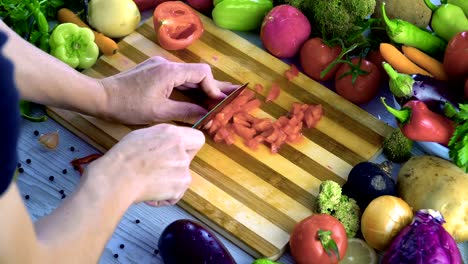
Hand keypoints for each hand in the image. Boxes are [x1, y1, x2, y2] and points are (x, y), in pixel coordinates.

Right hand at [83, 124, 204, 205]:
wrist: (117, 178)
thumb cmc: (123, 157)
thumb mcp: (143, 135)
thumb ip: (163, 138)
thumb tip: (168, 142)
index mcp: (173, 134)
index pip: (198, 139)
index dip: (190, 146)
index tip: (182, 151)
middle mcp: (181, 150)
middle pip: (189, 159)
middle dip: (177, 165)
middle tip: (159, 169)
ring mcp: (183, 169)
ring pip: (183, 176)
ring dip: (171, 181)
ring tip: (150, 181)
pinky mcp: (179, 187)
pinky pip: (177, 193)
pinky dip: (166, 196)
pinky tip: (151, 192)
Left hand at [100, 56, 237, 124]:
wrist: (100, 98)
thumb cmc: (127, 106)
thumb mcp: (159, 113)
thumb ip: (185, 113)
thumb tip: (207, 116)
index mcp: (169, 72)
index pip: (202, 73)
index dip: (213, 88)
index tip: (218, 103)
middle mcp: (167, 65)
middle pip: (197, 73)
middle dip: (215, 86)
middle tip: (236, 93)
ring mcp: (159, 67)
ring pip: (188, 77)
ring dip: (203, 88)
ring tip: (221, 97)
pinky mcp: (154, 72)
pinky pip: (178, 79)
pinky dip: (190, 88)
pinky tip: (198, 96)